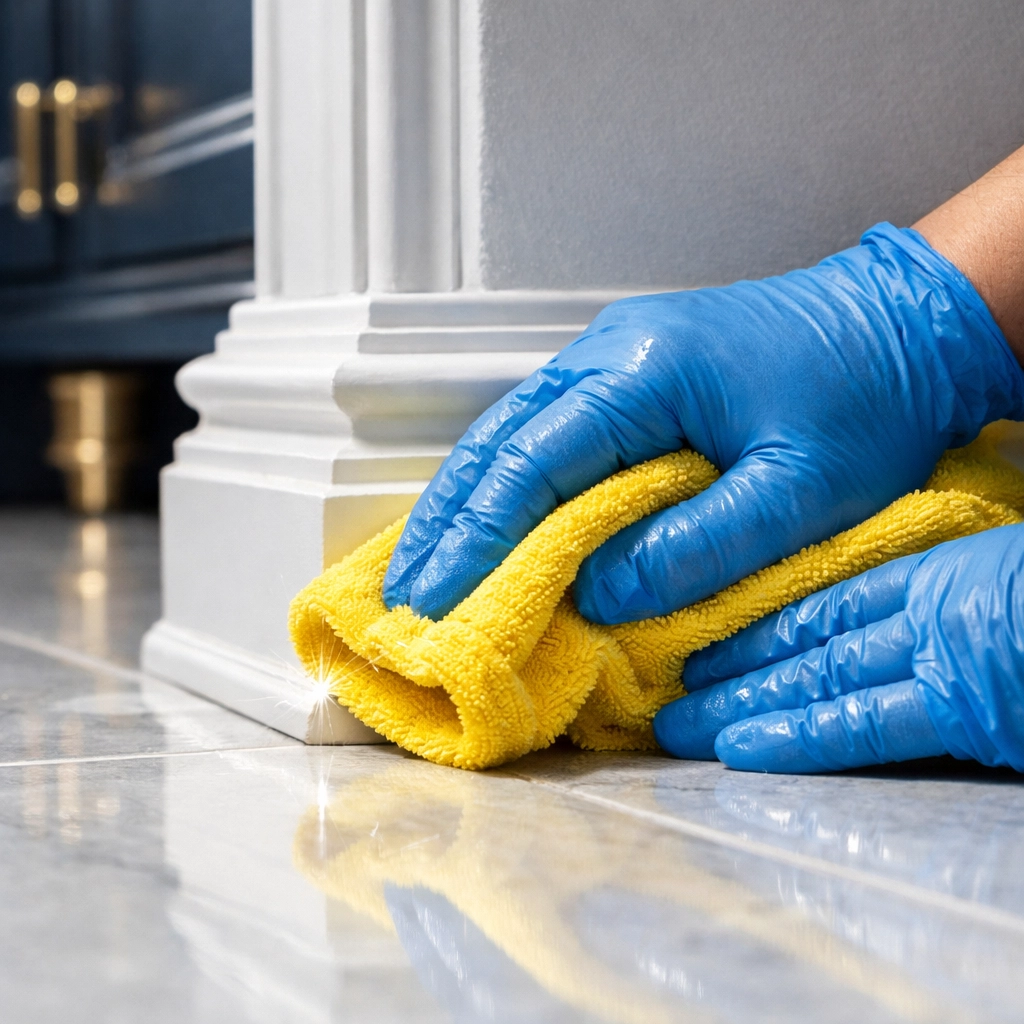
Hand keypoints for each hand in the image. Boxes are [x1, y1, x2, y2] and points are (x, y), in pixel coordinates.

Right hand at [383, 223, 1021, 622]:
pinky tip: (486, 526)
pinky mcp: (626, 378)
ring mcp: (612, 358)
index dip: (479, 536)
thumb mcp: (802, 489)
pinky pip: (546, 434)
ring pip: (512, 434)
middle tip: (404, 597)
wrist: (902, 324)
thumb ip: (699, 546)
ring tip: (425, 569)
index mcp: (646, 370)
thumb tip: (600, 594)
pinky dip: (506, 486)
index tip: (436, 600)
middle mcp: (610, 353)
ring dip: (466, 503)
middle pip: (500, 440)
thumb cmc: (867, 399)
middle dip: (449, 522)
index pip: (535, 460)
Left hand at [653, 525, 1023, 772]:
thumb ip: (948, 606)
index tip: (711, 638)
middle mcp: (925, 616)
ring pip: (815, 681)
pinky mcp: (963, 703)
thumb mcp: (1002, 580)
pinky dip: (796, 737)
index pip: (829, 606)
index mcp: (941, 579)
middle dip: (734, 667)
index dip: (764, 625)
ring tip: (677, 721)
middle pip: (807, 645)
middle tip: (668, 683)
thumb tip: (913, 627)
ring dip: (741, 703)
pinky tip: (737, 749)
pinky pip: (863, 723)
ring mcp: (939, 657)